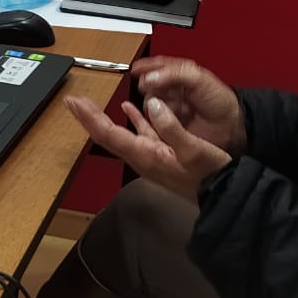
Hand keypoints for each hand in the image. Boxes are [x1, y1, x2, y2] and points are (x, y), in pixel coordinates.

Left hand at [66, 95, 231, 201]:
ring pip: (120, 135)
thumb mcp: (194, 150)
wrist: (225, 196)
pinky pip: (141, 134)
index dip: (90, 118)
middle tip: (72, 101)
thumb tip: (150, 103)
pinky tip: (128, 108)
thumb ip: (171, 127)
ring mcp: (151, 157)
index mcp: (146, 155)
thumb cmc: (211, 175)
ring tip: (89, 104)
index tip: (75, 102)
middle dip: (88, 118)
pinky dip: (133, 119)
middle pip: (107, 136)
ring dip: (103, 119)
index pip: (109, 135)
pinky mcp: (162, 155)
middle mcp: (143, 158)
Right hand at [131, 57, 246, 156]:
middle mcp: (173, 89)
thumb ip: (175, 74)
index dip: (145, 66)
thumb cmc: (221, 101)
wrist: (230, 127)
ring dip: (151, 102)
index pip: (158, 65)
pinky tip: (152, 117)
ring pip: (149, 101)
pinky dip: (150, 117)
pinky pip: (153, 118)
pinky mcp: (168, 123)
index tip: (134, 69)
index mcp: (180, 74)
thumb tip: (151, 77)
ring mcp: (170, 106)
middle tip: (147, 89)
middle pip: (149, 83)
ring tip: (157, 105)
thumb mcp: (200, 79)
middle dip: (147, 86)